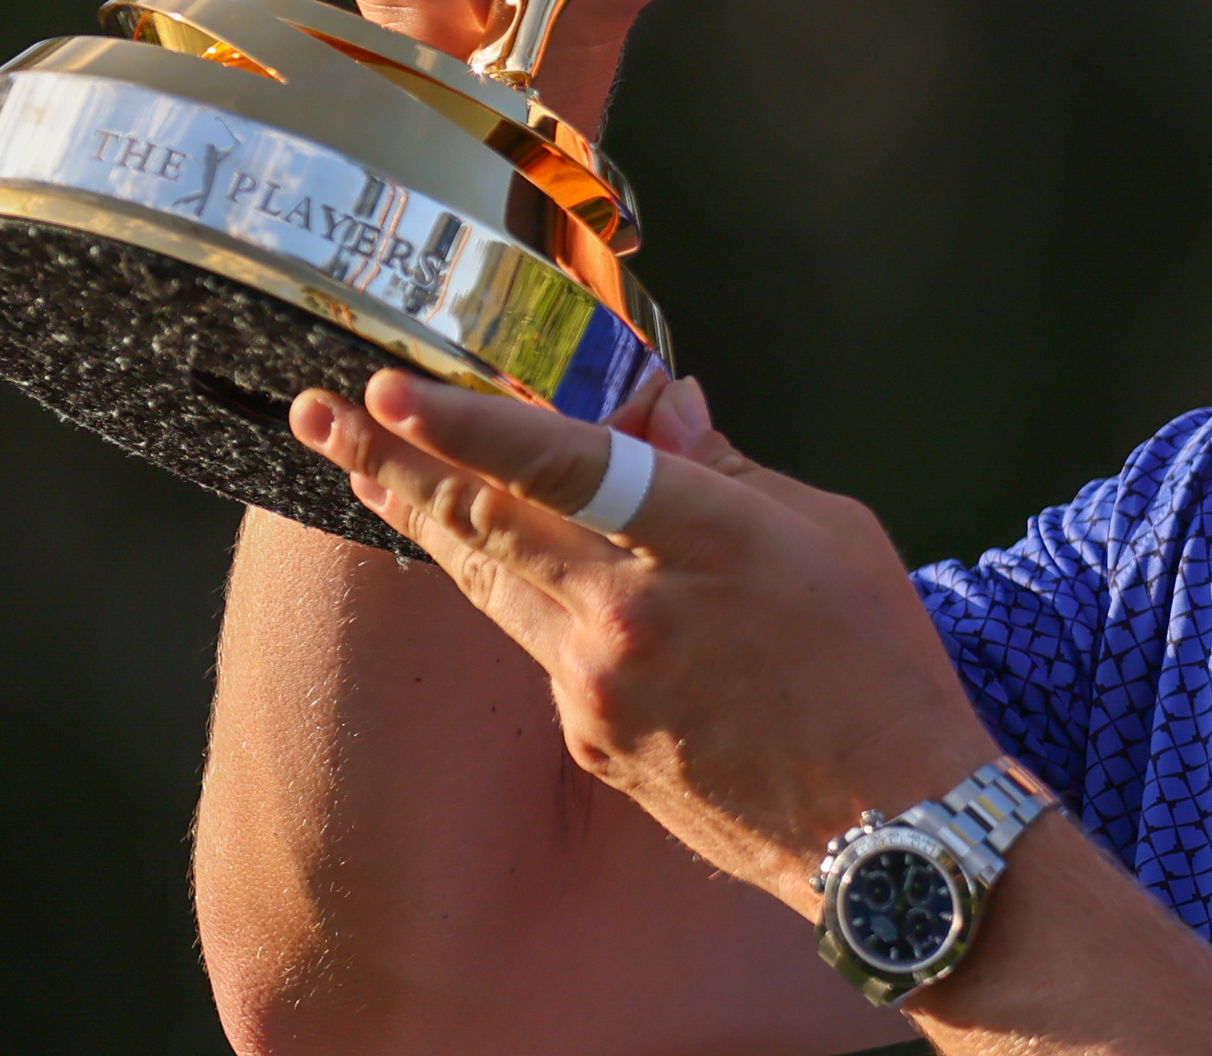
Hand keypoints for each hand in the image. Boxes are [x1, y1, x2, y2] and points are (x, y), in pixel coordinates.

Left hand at [289, 368, 998, 910]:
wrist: (889, 826)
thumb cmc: (878, 664)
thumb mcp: (826, 531)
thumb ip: (724, 466)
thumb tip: (659, 406)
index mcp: (703, 537)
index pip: (564, 463)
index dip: (469, 423)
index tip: (391, 385)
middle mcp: (631, 610)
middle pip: (484, 522)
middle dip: (395, 459)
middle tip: (321, 410)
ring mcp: (600, 683)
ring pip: (489, 581)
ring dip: (418, 516)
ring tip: (357, 462)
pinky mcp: (593, 737)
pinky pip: (539, 642)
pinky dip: (515, 589)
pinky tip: (490, 556)